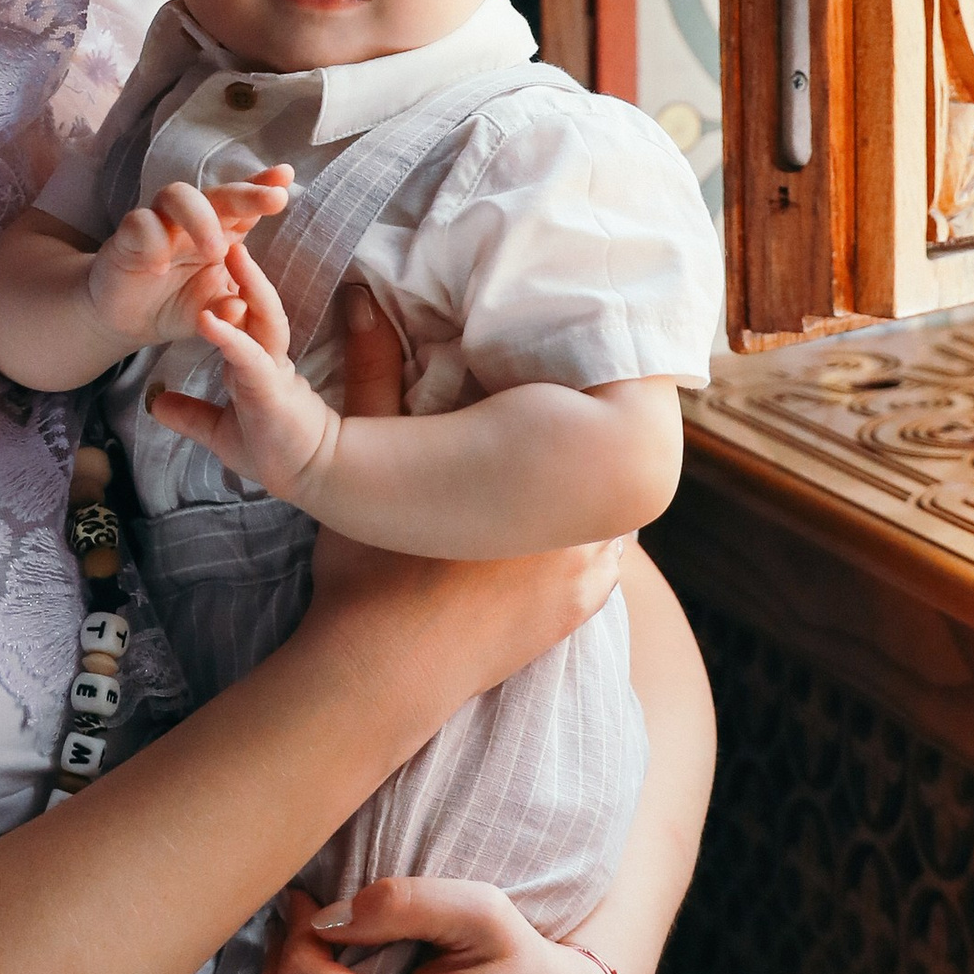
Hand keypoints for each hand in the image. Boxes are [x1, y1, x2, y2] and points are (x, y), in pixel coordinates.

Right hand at [85, 172, 290, 350]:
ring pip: (178, 195)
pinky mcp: (127, 236)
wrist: (128, 320)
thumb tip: (240, 307)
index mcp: (222, 232)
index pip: (245, 205)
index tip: (287, 176)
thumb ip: (228, 311)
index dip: (263, 186)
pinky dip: (152, 242)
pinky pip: (140, 223)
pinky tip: (160, 268)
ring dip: (201, 219)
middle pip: (220, 193)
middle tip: (274, 200)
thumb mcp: (210, 313)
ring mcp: (160, 223)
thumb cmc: (178, 304)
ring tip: (216, 252)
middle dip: (248, 193)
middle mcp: (192, 220)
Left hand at [147, 237, 341, 500]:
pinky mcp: (272, 390)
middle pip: (258, 302)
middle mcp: (267, 356)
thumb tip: (156, 404)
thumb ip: (189, 413)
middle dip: (246, 268)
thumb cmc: (271, 451)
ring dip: (248, 285)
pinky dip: (229, 336)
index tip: (216, 252)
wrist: (305, 478)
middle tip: (230, 229)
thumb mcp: (217, 430)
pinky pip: (250, 357)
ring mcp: (273, 370)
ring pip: (264, 318)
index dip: (234, 283)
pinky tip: (207, 317)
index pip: (246, 311)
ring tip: (232, 253)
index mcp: (256, 359)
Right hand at [292, 275, 620, 680]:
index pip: (585, 418)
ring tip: (562, 473)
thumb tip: (362, 299)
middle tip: (554, 423)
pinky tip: (561, 529)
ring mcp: (584, 576)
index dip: (570, 396)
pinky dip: (589, 543)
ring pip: (611, 514)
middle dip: (581, 444)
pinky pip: (606, 563)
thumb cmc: (369, 570)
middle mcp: (577, 526)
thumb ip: (373, 376)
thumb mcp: (371, 462)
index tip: (549, 383)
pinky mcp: (576, 615)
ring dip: (588, 496)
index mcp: (537, 480)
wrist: (377, 674)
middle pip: (601, 464)